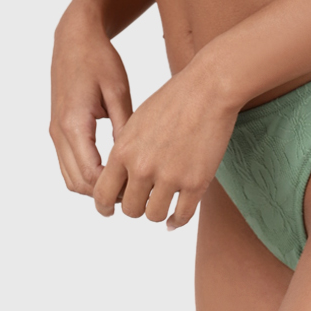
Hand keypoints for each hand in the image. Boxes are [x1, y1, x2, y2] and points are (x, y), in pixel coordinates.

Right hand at [49, 6, 132, 195]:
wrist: (74, 39)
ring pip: (69, 178)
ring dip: (93, 187)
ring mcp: (55, 132)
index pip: (91, 175)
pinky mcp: (57, 129)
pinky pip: (67, 164)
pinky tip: (111, 169)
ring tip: (125, 184)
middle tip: (136, 193)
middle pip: (77, 183)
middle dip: (105, 194)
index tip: (140, 189)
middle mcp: (59, 132)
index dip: (114, 189)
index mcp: (74, 124)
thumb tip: (134, 161)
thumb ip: (124, 127)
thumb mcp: (118, 91)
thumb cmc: (99, 60)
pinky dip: (85, 174)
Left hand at [92, 57, 237, 232]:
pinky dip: (178, 221)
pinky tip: (176, 218)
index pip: (102, 193)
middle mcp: (142, 168)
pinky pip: (182, 216)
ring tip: (164, 203)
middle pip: (130, 209)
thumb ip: (126, 150)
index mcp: (123, 151)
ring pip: (154, 216)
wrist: (208, 89)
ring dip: (158, 212)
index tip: (111, 209)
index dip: (105, 206)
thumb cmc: (174, 99)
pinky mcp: (196, 182)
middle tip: (146, 199)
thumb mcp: (137, 122)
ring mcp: (170, 177)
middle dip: (137, 206)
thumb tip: (122, 177)